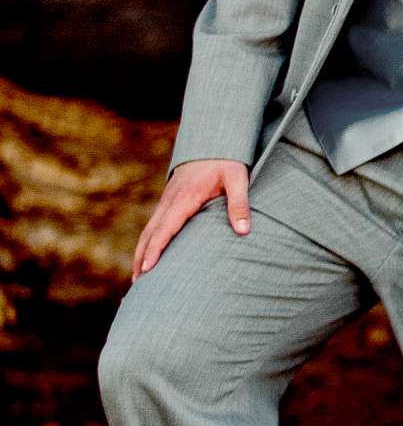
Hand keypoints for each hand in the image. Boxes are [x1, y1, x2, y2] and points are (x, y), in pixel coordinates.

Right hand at [132, 159, 250, 277]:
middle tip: (137, 284)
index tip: (147, 269)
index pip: (165, 229)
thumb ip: (239, 203)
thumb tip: (243, 230)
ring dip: (140, 253)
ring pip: (148, 231)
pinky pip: (153, 225)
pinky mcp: (168, 201)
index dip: (155, 250)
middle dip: (141, 258)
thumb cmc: (227, 161)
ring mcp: (166, 201)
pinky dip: (146, 242)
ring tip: (137, 277)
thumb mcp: (237, 178)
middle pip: (150, 234)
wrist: (213, 141)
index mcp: (184, 199)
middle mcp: (170, 201)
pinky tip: (147, 256)